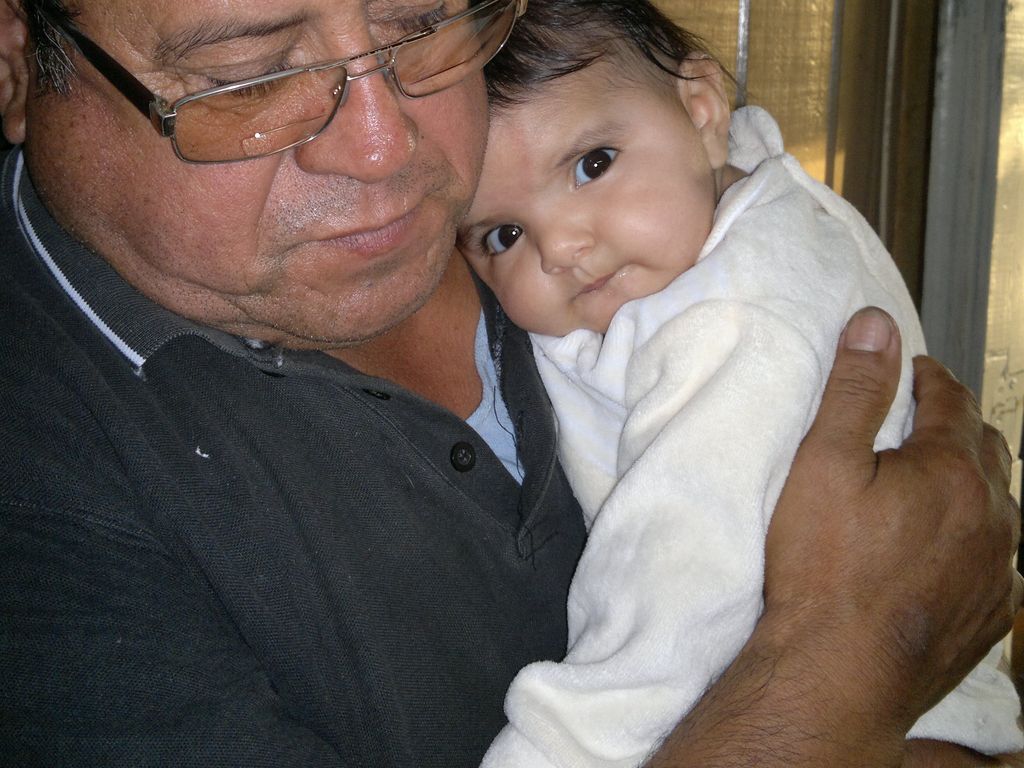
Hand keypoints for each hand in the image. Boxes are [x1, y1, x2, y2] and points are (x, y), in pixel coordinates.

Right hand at [765, 307, 1021, 729]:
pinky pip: (1001, 560)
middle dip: (957, 426)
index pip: (951, 401)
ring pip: (1001, 505)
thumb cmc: (823, 570)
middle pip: (987, 448)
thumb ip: (854, 391)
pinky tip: (949, 547)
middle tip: (923, 421)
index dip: (929, 378)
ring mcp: (998, 570)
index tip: (914, 371)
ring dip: (973, 483)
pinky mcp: (992, 613)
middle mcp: (992, 517)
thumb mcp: (823, 465)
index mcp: (951, 472)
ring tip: (935, 483)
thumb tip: (874, 326)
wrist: (836, 671)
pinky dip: (978, 538)